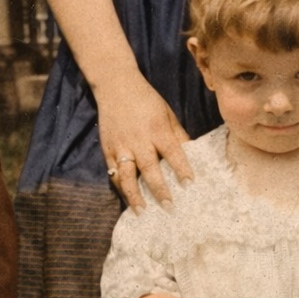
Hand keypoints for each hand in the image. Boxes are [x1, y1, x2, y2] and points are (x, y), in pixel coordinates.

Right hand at [97, 73, 192, 212]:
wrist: (115, 85)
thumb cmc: (147, 100)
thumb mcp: (167, 114)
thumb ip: (178, 135)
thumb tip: (192, 155)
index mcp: (157, 129)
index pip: (173, 152)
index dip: (182, 169)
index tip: (190, 185)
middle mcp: (138, 140)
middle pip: (149, 169)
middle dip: (159, 189)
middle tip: (169, 207)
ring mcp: (120, 146)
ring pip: (126, 175)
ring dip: (134, 195)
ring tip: (142, 211)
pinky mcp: (107, 149)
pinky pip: (113, 172)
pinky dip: (120, 187)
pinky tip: (127, 199)